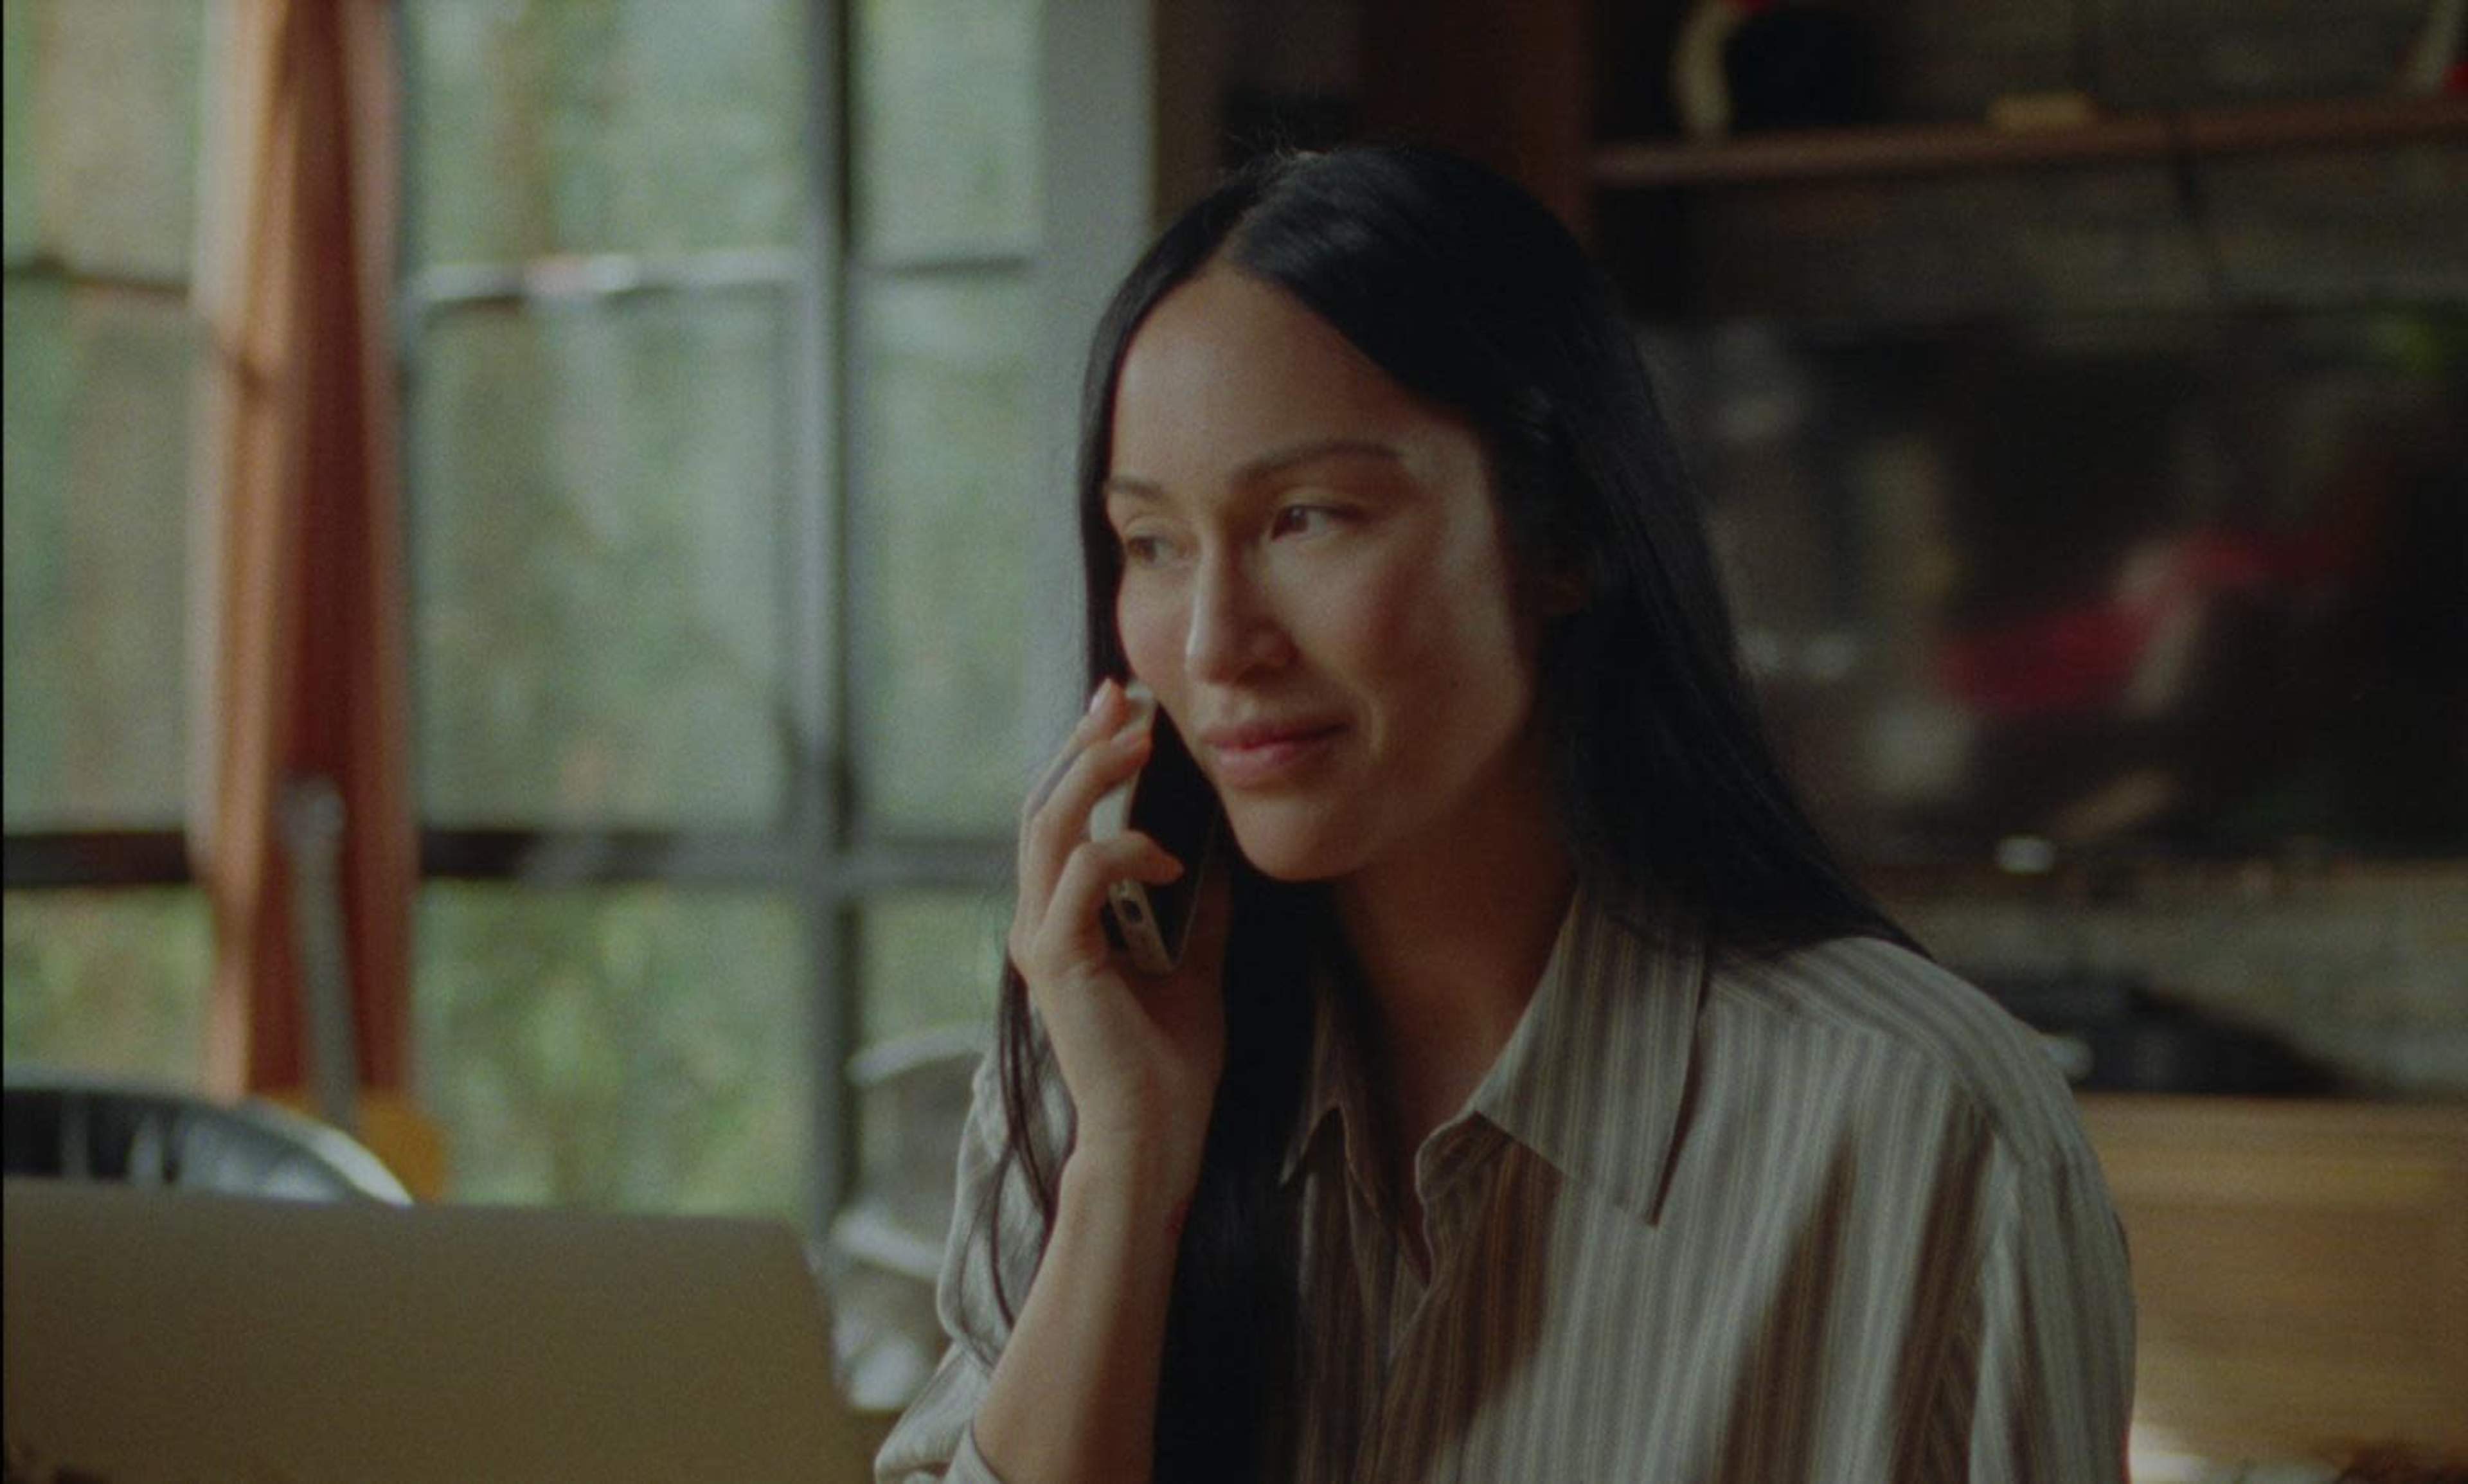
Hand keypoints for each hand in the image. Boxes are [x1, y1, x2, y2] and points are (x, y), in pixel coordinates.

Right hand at [1010, 679, 1232, 1200]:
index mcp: (1062, 919)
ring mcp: (1042, 941)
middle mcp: (1039, 922)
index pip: (1060, 819)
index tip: (1123, 707)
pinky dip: (1121, 853)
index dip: (1084, 756)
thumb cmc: (1169, 1059)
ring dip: (1094, 775)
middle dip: (1083, 744)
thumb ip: (1197, 904)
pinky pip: (1080, 881)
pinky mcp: (1059, 963)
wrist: (1155, 1134)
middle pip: (1043, 807)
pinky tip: (1166, 857)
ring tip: (1137, 738)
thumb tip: (1218, 846)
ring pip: (1049, 830)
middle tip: (1123, 696)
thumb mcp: (1197, 959)